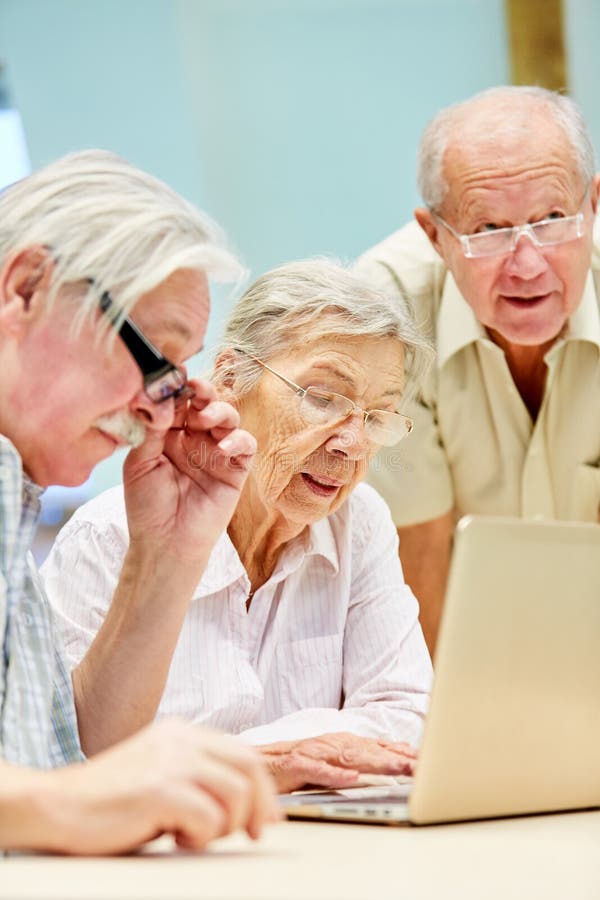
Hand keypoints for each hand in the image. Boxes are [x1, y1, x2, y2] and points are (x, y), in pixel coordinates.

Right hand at [31, 721, 278, 855]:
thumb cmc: (110, 800)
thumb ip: (197, 775)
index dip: (263, 787)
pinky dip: (200, 837)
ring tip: (193, 834)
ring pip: (236, 793)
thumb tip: (246, 802)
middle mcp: (181, 739)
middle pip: (249, 766)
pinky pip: (210, 818)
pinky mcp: (161, 789)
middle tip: (253, 833)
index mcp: (182, 732)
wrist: (59, 806)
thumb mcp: (161, 772)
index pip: (243, 752)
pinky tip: (174, 838)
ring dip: (224, 825)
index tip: (267, 816)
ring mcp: (171, 761)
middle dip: (259, 805)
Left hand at [123, 378, 255, 562]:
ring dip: (219, 412)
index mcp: (168, 432)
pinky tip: (223, 446)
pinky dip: (238, 439)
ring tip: (204, 421)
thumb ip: (150, 428)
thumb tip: (160, 397)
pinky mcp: (235, 469)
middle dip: (203, 392)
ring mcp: (216, 452)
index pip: (178, 401)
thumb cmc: (147, 506)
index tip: (173, 378)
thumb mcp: (139, 462)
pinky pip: (245, 445)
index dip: (178, 387)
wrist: (165, 543)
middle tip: (195, 390)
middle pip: (206, 403)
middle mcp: (194, 438)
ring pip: (228, 417)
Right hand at [258, 732, 416, 793]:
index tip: (424, 760)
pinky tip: (352, 779)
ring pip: (347, 757)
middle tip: (420, 766)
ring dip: (374, 763)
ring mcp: (311, 753)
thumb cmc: (290, 766)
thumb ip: (353, 762)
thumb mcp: (326, 763)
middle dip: (395, 758)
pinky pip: (317, 770)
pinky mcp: (293, 766)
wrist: (252, 762)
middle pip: (367, 750)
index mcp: (337, 743)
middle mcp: (328, 744)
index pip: (374, 747)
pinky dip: (335, 774)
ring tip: (396, 770)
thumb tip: (385, 765)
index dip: (399, 753)